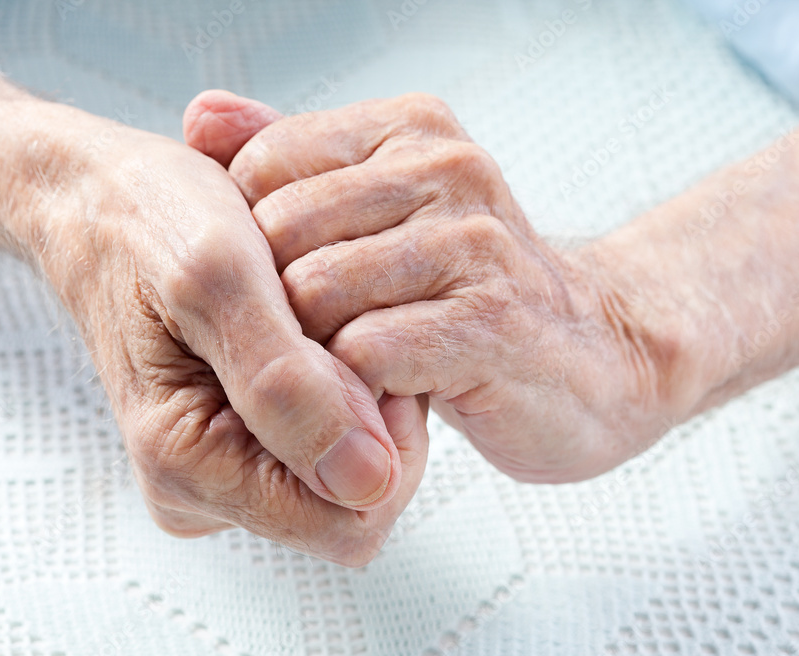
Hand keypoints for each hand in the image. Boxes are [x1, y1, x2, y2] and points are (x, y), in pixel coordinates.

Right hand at [6, 98, 427, 564]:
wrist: (99, 196)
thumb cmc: (144, 219)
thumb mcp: (218, 279)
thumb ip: (287, 386)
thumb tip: (364, 482)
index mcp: (187, 466)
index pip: (348, 522)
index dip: (382, 440)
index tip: (357, 350)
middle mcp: (203, 485)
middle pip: (353, 497)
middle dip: (368, 410)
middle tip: (322, 320)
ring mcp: (221, 465)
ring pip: (348, 464)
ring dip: (353, 387)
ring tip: (301, 314)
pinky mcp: (237, 439)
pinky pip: (329, 434)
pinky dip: (338, 377)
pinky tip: (302, 325)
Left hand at [185, 92, 692, 482]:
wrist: (598, 356)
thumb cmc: (471, 291)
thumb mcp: (383, 209)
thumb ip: (293, 158)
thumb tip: (200, 115)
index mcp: (411, 129)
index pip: (262, 165)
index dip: (253, 242)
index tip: (289, 287)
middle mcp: (447, 170)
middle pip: (278, 232)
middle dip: (279, 302)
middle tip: (315, 342)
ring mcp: (475, 244)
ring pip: (315, 292)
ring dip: (317, 350)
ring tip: (351, 371)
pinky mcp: (492, 323)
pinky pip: (367, 353)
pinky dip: (356, 390)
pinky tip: (386, 398)